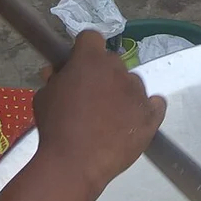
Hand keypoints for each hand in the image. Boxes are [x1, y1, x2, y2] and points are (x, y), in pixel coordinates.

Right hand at [32, 31, 165, 198]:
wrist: (75, 163)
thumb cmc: (55, 128)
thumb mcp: (44, 95)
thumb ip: (55, 78)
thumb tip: (58, 73)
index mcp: (90, 59)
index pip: (91, 38)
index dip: (83, 51)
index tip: (78, 67)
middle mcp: (118, 70)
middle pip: (113, 62)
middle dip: (103, 74)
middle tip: (92, 97)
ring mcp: (137, 92)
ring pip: (133, 83)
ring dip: (123, 92)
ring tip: (111, 116)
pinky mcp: (151, 115)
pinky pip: (156, 103)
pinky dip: (147, 108)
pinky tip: (136, 118)